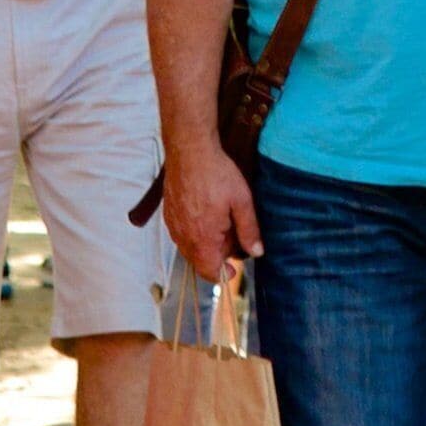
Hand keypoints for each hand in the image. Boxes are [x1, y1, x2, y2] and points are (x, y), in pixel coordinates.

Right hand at [164, 145, 264, 281]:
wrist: (189, 150)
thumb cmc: (216, 174)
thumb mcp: (241, 201)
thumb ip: (249, 230)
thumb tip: (256, 252)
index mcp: (203, 238)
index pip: (209, 271)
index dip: (222, 275)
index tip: (233, 270)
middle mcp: (184, 237)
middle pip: (200, 260)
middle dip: (217, 255)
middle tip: (232, 235)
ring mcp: (173, 226)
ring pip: (190, 247)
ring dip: (205, 244)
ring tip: (220, 222)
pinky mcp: (168, 214)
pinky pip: (181, 234)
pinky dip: (194, 232)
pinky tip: (205, 214)